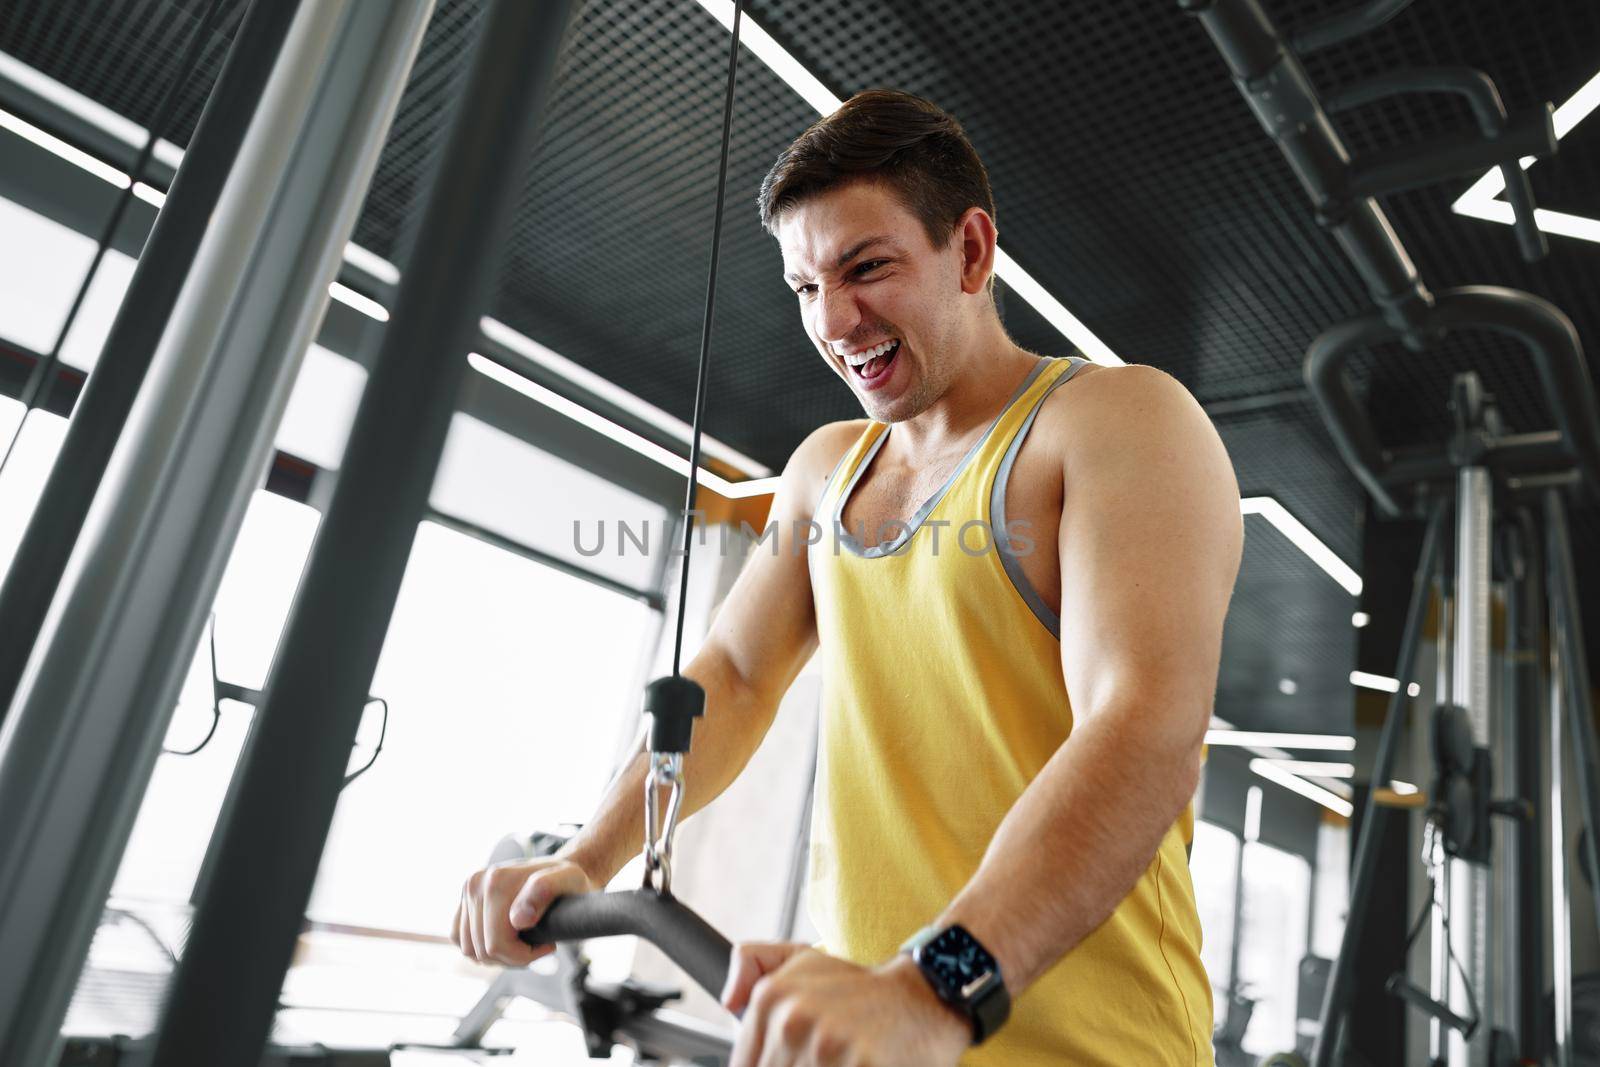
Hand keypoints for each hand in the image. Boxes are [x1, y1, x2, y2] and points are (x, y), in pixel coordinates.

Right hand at [450, 855, 597, 966]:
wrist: (558, 870)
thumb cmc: (568, 880)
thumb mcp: (568, 880)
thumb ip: (544, 891)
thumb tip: (517, 919)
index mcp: (495, 881)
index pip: (496, 945)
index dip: (525, 956)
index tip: (548, 944)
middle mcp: (475, 884)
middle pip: (482, 951)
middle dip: (512, 958)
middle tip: (539, 946)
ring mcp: (467, 893)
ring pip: (470, 951)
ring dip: (498, 956)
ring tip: (524, 943)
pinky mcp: (463, 903)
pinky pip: (461, 941)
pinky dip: (481, 948)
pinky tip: (506, 939)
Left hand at [721, 942, 969, 1066]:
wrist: (926, 997)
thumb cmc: (860, 989)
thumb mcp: (803, 961)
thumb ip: (754, 967)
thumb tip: (729, 1001)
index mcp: (771, 999)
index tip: (797, 1062)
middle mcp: (793, 1021)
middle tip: (826, 1059)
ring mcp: (827, 1047)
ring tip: (842, 1061)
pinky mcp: (862, 1066)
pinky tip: (860, 1064)